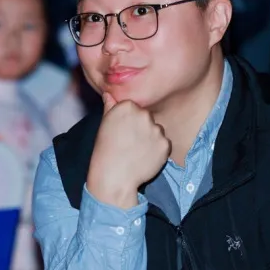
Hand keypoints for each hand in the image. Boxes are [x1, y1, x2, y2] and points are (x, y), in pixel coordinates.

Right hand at [86, 92, 170, 208]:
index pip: (134, 107)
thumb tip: (109, 94)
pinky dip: (157, 150)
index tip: (122, 132)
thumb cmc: (105, 150)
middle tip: (129, 143)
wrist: (114, 176)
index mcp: (127, 106)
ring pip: (157, 130)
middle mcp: (144, 114)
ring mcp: (156, 129)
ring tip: (137, 151)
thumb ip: (110, 106)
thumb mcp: (104, 125)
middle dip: (141, 128)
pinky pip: (164, 144)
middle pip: (147, 117)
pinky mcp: (165, 144)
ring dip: (150, 138)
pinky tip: (145, 157)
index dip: (128, 120)